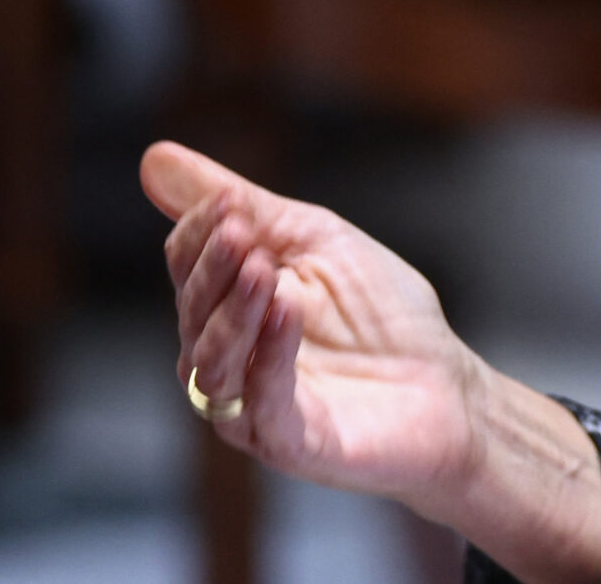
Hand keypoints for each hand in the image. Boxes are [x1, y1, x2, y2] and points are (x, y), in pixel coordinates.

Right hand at [141, 141, 600, 581]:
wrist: (446, 382)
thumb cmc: (381, 312)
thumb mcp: (316, 240)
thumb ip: (246, 206)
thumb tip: (154, 157)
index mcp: (226, 307)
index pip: (187, 265)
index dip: (201, 230)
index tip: (229, 200)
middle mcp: (224, 358)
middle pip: (193, 311)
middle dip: (212, 268)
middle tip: (238, 230)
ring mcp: (250, 405)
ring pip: (211, 362)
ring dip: (232, 311)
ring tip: (260, 266)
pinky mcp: (287, 443)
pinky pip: (262, 402)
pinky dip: (269, 354)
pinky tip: (286, 311)